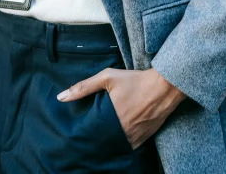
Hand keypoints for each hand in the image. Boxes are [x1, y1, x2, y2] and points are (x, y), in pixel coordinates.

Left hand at [57, 67, 185, 149]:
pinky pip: (128, 146)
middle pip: (102, 142)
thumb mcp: (108, 77)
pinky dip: (122, 143)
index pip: (90, 135)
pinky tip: (117, 135)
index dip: (83, 135)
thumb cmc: (135, 80)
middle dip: (95, 139)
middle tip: (88, 135)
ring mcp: (133, 138)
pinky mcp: (143, 140)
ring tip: (102, 135)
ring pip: (115, 146)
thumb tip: (61, 97)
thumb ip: (84, 87)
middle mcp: (122, 133)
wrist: (164, 87)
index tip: (77, 133)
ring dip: (108, 142)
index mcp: (110, 120)